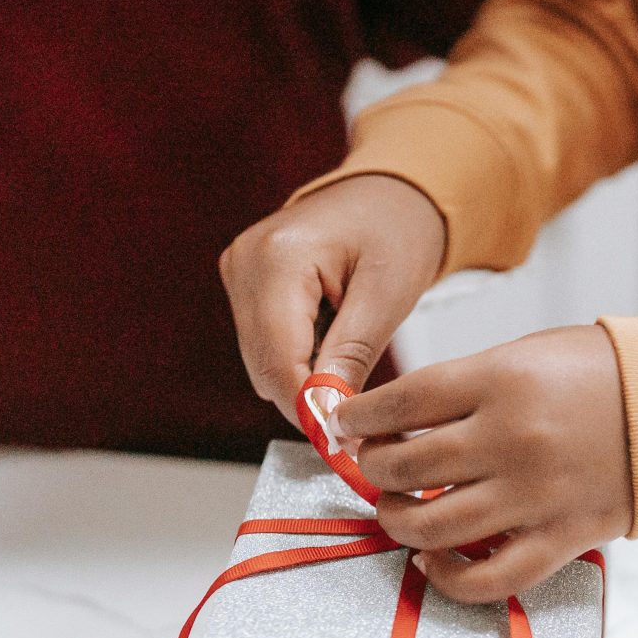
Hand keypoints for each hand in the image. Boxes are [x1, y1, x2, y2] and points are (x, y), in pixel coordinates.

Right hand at [220, 175, 446, 425]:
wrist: (390, 192)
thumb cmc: (397, 227)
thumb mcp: (388, 295)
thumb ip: (352, 355)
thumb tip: (329, 414)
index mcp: (278, 258)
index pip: (277, 359)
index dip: (307, 408)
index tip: (343, 445)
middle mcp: (245, 262)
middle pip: (263, 366)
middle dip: (309, 398)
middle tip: (360, 420)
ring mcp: (239, 273)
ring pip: (262, 363)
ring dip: (306, 379)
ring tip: (354, 369)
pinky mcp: (245, 285)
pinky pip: (266, 345)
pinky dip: (300, 360)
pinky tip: (335, 345)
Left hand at [334, 325, 632, 602]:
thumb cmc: (602, 375)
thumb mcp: (528, 354)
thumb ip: (466, 385)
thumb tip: (398, 419)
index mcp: (503, 381)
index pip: (403, 402)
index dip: (361, 418)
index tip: (346, 424)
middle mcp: (513, 439)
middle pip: (408, 466)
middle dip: (375, 469)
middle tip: (374, 466)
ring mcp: (536, 495)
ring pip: (432, 526)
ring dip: (398, 521)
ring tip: (397, 511)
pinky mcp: (560, 538)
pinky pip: (487, 578)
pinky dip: (447, 578)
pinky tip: (433, 561)